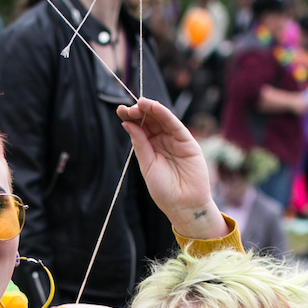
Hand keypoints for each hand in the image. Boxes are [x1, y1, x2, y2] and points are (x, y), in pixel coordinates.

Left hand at [117, 96, 225, 238]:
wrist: (183, 204)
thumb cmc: (164, 190)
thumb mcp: (147, 165)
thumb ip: (140, 144)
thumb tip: (127, 124)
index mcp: (150, 148)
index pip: (140, 128)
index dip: (131, 118)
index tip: (120, 110)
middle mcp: (162, 141)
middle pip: (150, 121)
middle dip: (139, 112)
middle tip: (128, 107)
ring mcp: (175, 140)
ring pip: (162, 120)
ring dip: (151, 109)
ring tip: (140, 103)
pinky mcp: (187, 141)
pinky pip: (175, 125)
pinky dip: (165, 115)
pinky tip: (155, 107)